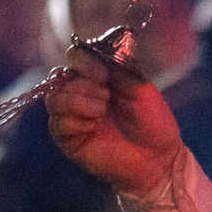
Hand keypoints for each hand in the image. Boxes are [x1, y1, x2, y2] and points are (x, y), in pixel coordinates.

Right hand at [46, 41, 182, 198]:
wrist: (157, 158)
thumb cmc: (153, 122)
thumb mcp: (141, 89)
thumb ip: (119, 69)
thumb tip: (98, 53)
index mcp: (99, 77)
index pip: (77, 57)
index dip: (85, 60)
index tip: (102, 73)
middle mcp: (81, 92)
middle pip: (60, 75)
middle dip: (83, 83)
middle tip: (106, 95)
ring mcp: (73, 116)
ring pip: (54, 98)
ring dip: (77, 100)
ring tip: (101, 109)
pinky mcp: (68, 139)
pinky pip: (58, 123)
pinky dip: (75, 120)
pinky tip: (93, 125)